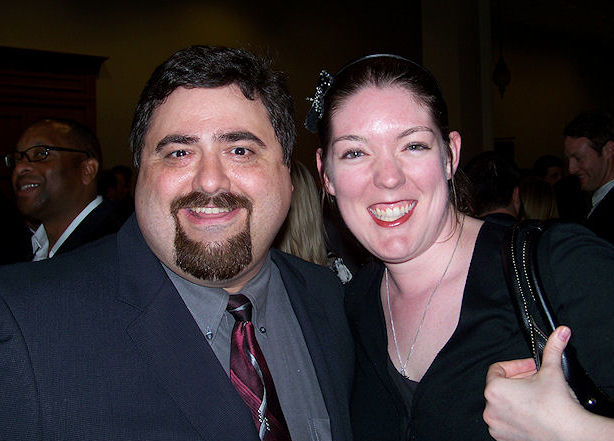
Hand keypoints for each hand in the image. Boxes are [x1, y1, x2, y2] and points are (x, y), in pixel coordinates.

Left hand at [483, 326, 585, 440]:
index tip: (530, 367)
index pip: (497, 369)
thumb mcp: (552, 370)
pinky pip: (505, 421)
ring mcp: (496, 425)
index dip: (516, 365)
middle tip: (536, 379)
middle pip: (501, 387)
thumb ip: (552, 348)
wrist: (570, 434)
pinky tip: (532, 412)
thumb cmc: (556, 406)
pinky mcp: (504, 438)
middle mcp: (490, 408)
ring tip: (535, 396)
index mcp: (495, 389)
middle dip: (518, 380)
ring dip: (516, 398)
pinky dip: (516, 415)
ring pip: (503, 404)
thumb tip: (560, 333)